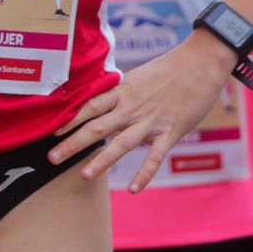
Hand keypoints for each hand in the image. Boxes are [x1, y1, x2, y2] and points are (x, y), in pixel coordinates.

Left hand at [49, 34, 235, 186]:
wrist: (202, 62)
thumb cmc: (169, 69)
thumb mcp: (138, 77)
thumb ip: (121, 94)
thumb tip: (103, 106)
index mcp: (123, 91)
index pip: (90, 106)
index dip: (70, 119)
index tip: (50, 131)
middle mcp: (132, 106)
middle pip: (98, 126)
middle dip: (73, 143)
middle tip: (52, 159)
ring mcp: (151, 120)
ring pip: (122, 143)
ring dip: (101, 160)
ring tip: (83, 175)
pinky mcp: (171, 131)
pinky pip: (155, 156)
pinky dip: (144, 173)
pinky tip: (133, 189)